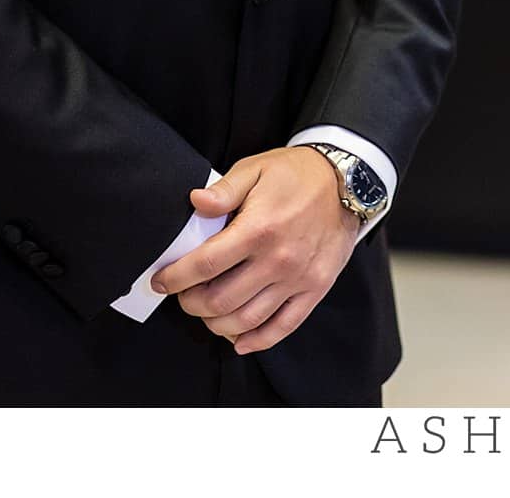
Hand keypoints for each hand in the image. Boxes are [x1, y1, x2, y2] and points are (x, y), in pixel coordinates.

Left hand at [155, 147, 360, 353]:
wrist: (348, 181)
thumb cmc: (296, 174)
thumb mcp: (256, 169)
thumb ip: (224, 190)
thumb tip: (195, 202)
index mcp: (259, 229)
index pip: (205, 266)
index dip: (176, 278)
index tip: (161, 281)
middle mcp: (278, 260)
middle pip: (220, 300)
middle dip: (191, 303)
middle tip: (183, 296)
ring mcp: (298, 278)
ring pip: (246, 320)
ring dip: (217, 324)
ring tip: (207, 313)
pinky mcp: (315, 289)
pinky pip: (283, 327)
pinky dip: (257, 341)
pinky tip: (238, 340)